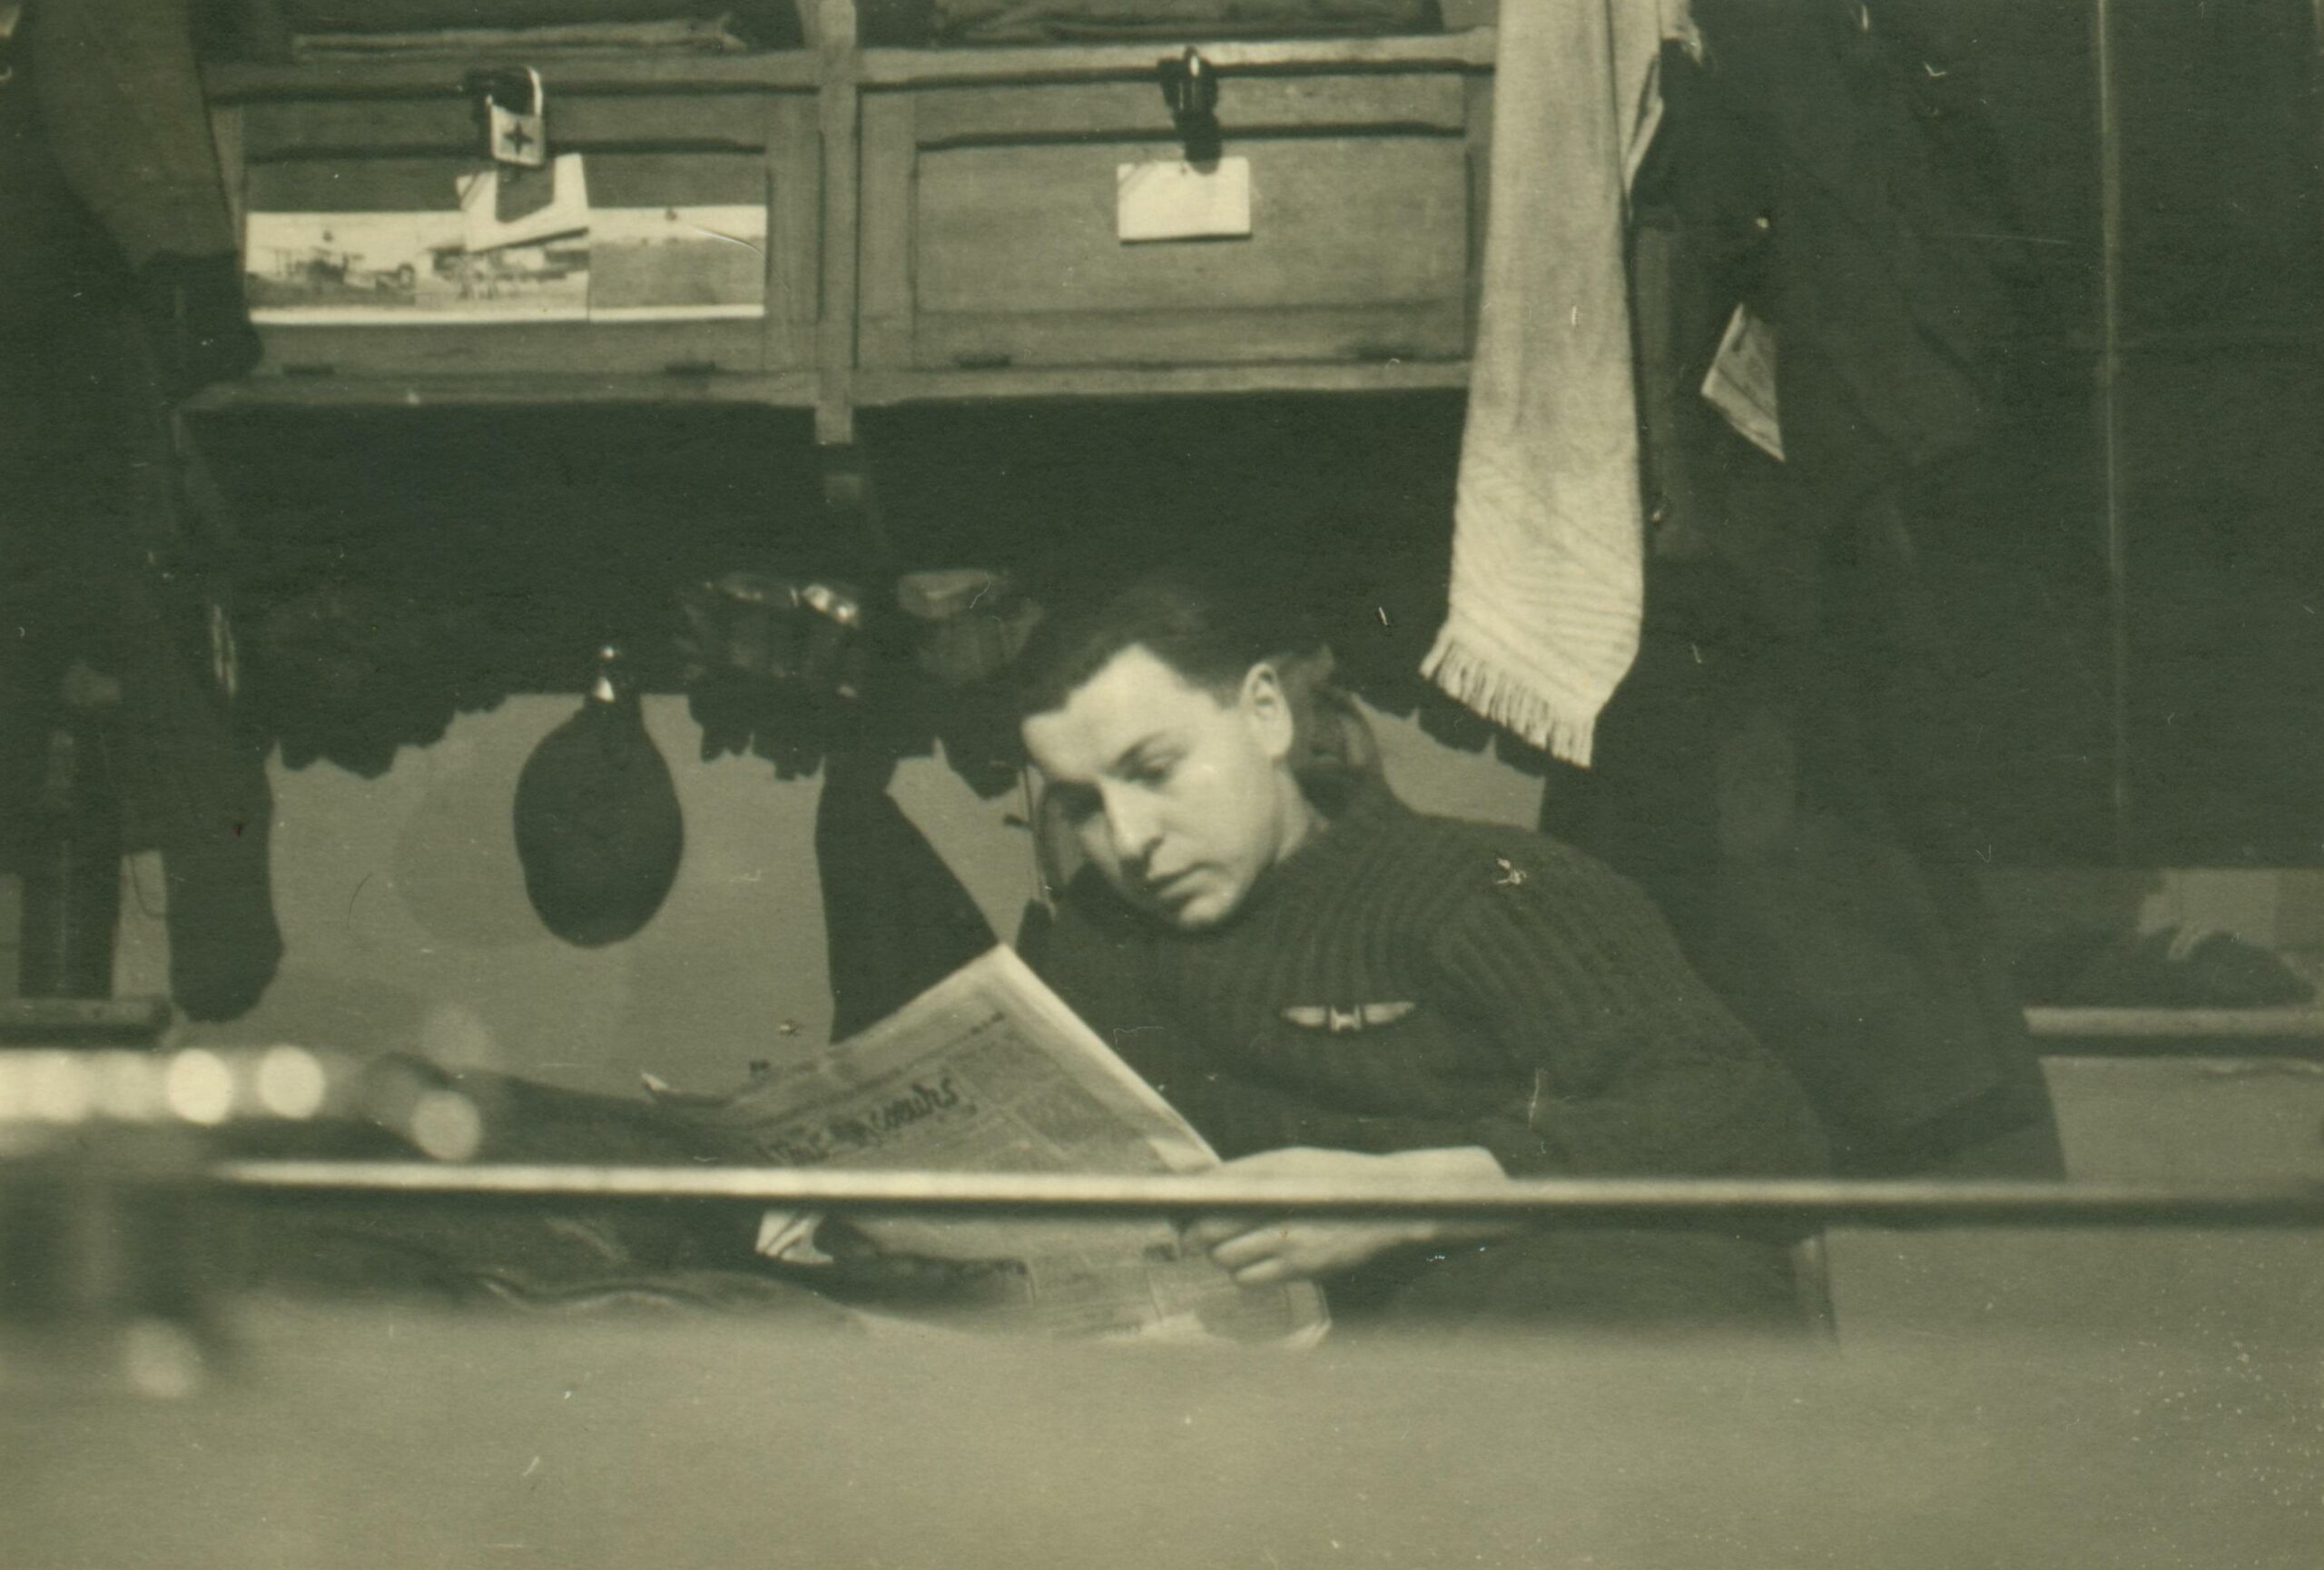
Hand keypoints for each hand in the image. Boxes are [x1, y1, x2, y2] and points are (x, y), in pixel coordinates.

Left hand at [1183, 1146, 1510, 1287]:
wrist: (1390, 1204)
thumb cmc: (1333, 1177)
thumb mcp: (1290, 1160)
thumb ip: (1244, 1171)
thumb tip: (1197, 1183)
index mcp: (1272, 1173)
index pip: (1209, 1194)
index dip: (1185, 1210)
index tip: (1176, 1217)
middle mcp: (1278, 1206)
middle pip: (1210, 1231)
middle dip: (1195, 1236)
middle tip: (1193, 1238)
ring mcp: (1290, 1240)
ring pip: (1227, 1260)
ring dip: (1223, 1256)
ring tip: (1235, 1246)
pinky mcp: (1302, 1268)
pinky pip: (1250, 1279)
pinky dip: (1244, 1273)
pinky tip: (1257, 1261)